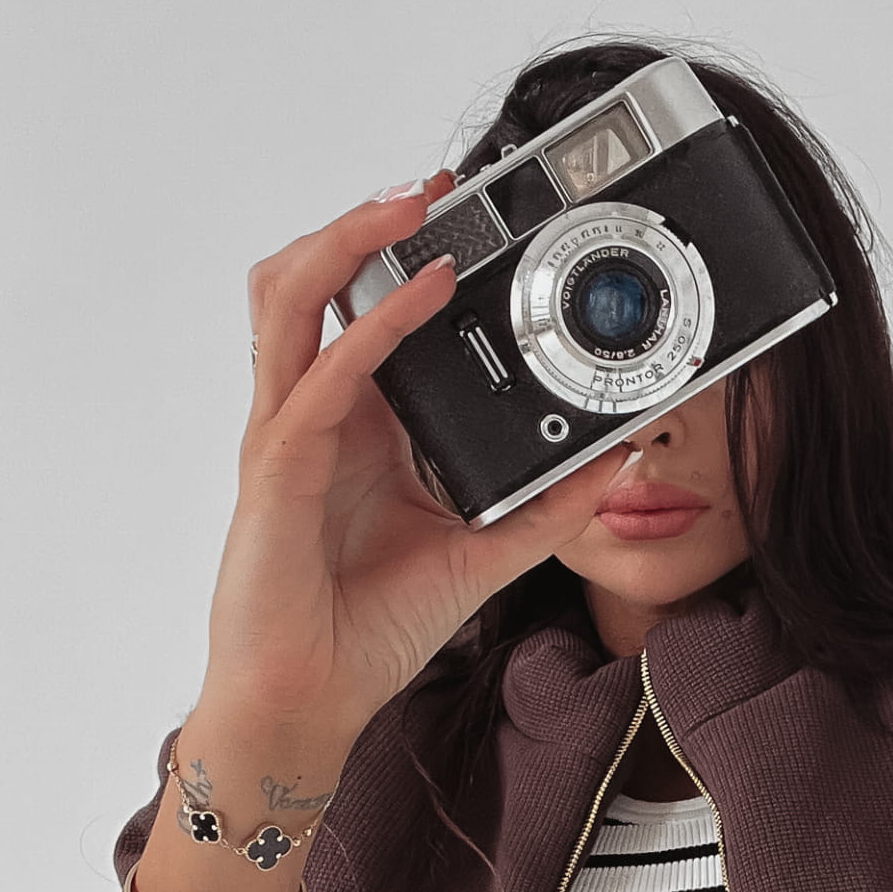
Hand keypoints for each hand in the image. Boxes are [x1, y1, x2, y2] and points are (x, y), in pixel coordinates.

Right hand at [204, 172, 640, 753]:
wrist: (312, 702)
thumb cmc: (366, 632)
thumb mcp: (481, 558)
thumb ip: (545, 509)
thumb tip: (615, 460)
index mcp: (351, 430)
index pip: (359, 314)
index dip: (397, 258)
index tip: (463, 222)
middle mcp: (311, 418)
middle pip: (309, 281)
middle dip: (364, 222)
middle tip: (437, 189)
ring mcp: (285, 437)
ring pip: (290, 298)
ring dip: (349, 241)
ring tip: (413, 209)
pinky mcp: (277, 471)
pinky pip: (319, 378)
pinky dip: (368, 329)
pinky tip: (418, 298)